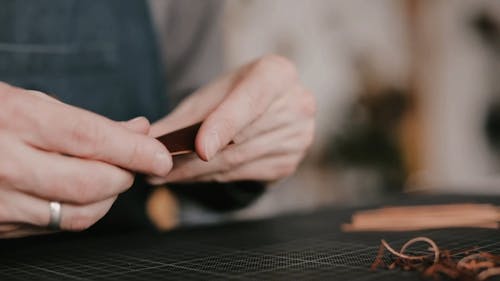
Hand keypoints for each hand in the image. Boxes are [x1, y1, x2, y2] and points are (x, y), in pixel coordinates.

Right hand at [0, 82, 171, 237]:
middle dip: (126, 175)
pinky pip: (56, 226)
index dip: (134, 150)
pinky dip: (81, 209)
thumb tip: (138, 130)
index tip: (161, 156)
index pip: (91, 138)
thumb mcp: (27, 101)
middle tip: (137, 163)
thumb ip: (85, 120)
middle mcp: (5, 163)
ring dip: (108, 197)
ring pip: (79, 214)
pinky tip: (81, 191)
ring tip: (111, 176)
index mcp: (14, 118)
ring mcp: (0, 201)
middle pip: (91, 183)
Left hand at [148, 55, 314, 183]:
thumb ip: (184, 117)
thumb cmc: (236, 94)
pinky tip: (192, 177)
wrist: (268, 105)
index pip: (251, 102)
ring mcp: (297, 139)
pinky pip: (243, 176)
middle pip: (239, 140)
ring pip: (238, 163)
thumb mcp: (211, 94)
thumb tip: (149, 140)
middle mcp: (296, 106)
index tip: (200, 148)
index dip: (225, 125)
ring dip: (198, 174)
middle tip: (157, 169)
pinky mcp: (289, 163)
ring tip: (165, 176)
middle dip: (195, 159)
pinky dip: (214, 178)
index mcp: (278, 74)